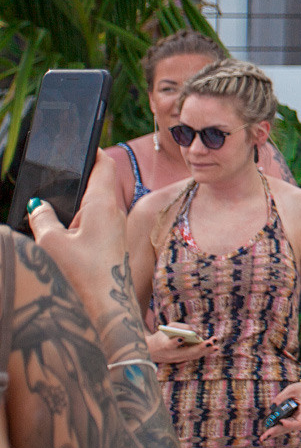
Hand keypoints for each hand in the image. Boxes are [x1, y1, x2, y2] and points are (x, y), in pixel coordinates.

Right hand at [27, 153, 124, 295]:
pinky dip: (81, 216)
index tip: (82, 144)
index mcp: (102, 204)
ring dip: (79, 198)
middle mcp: (113, 211)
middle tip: (61, 170)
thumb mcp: (52, 244)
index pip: (105, 165)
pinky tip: (65, 226)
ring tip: (56, 198)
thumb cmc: (84, 273)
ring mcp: (115, 227)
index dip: (94, 152)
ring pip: (97, 202)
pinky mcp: (112, 241)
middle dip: (82, 174)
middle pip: (100, 181)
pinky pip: (97, 219)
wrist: (110, 304)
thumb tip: (38, 207)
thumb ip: (42, 220)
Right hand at [146, 323, 218, 364]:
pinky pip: (194, 356)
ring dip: (205, 351)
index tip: (181, 338)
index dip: (175, 342)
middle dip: (199, 348)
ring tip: (215, 346)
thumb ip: (180, 327)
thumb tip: (194, 331)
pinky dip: (204, 352)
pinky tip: (214, 348)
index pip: (169, 345)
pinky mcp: (182, 360)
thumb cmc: (162, 336)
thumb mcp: (168, 328)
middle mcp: (172, 355)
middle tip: (209, 343)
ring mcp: (177, 359)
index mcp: (164, 345)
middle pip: (186, 352)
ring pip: (193, 356)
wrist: (152, 351)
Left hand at [259, 379, 300, 440]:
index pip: (299, 422)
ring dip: (275, 432)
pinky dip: (278, 428)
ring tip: (263, 437)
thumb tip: (272, 406)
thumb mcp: (292, 389)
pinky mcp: (295, 420)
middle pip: (290, 428)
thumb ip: (282, 396)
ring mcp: (299, 420)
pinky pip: (286, 425)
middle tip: (264, 437)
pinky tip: (268, 432)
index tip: (281, 422)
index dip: (289, 424)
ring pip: (287, 428)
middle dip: (276, 432)